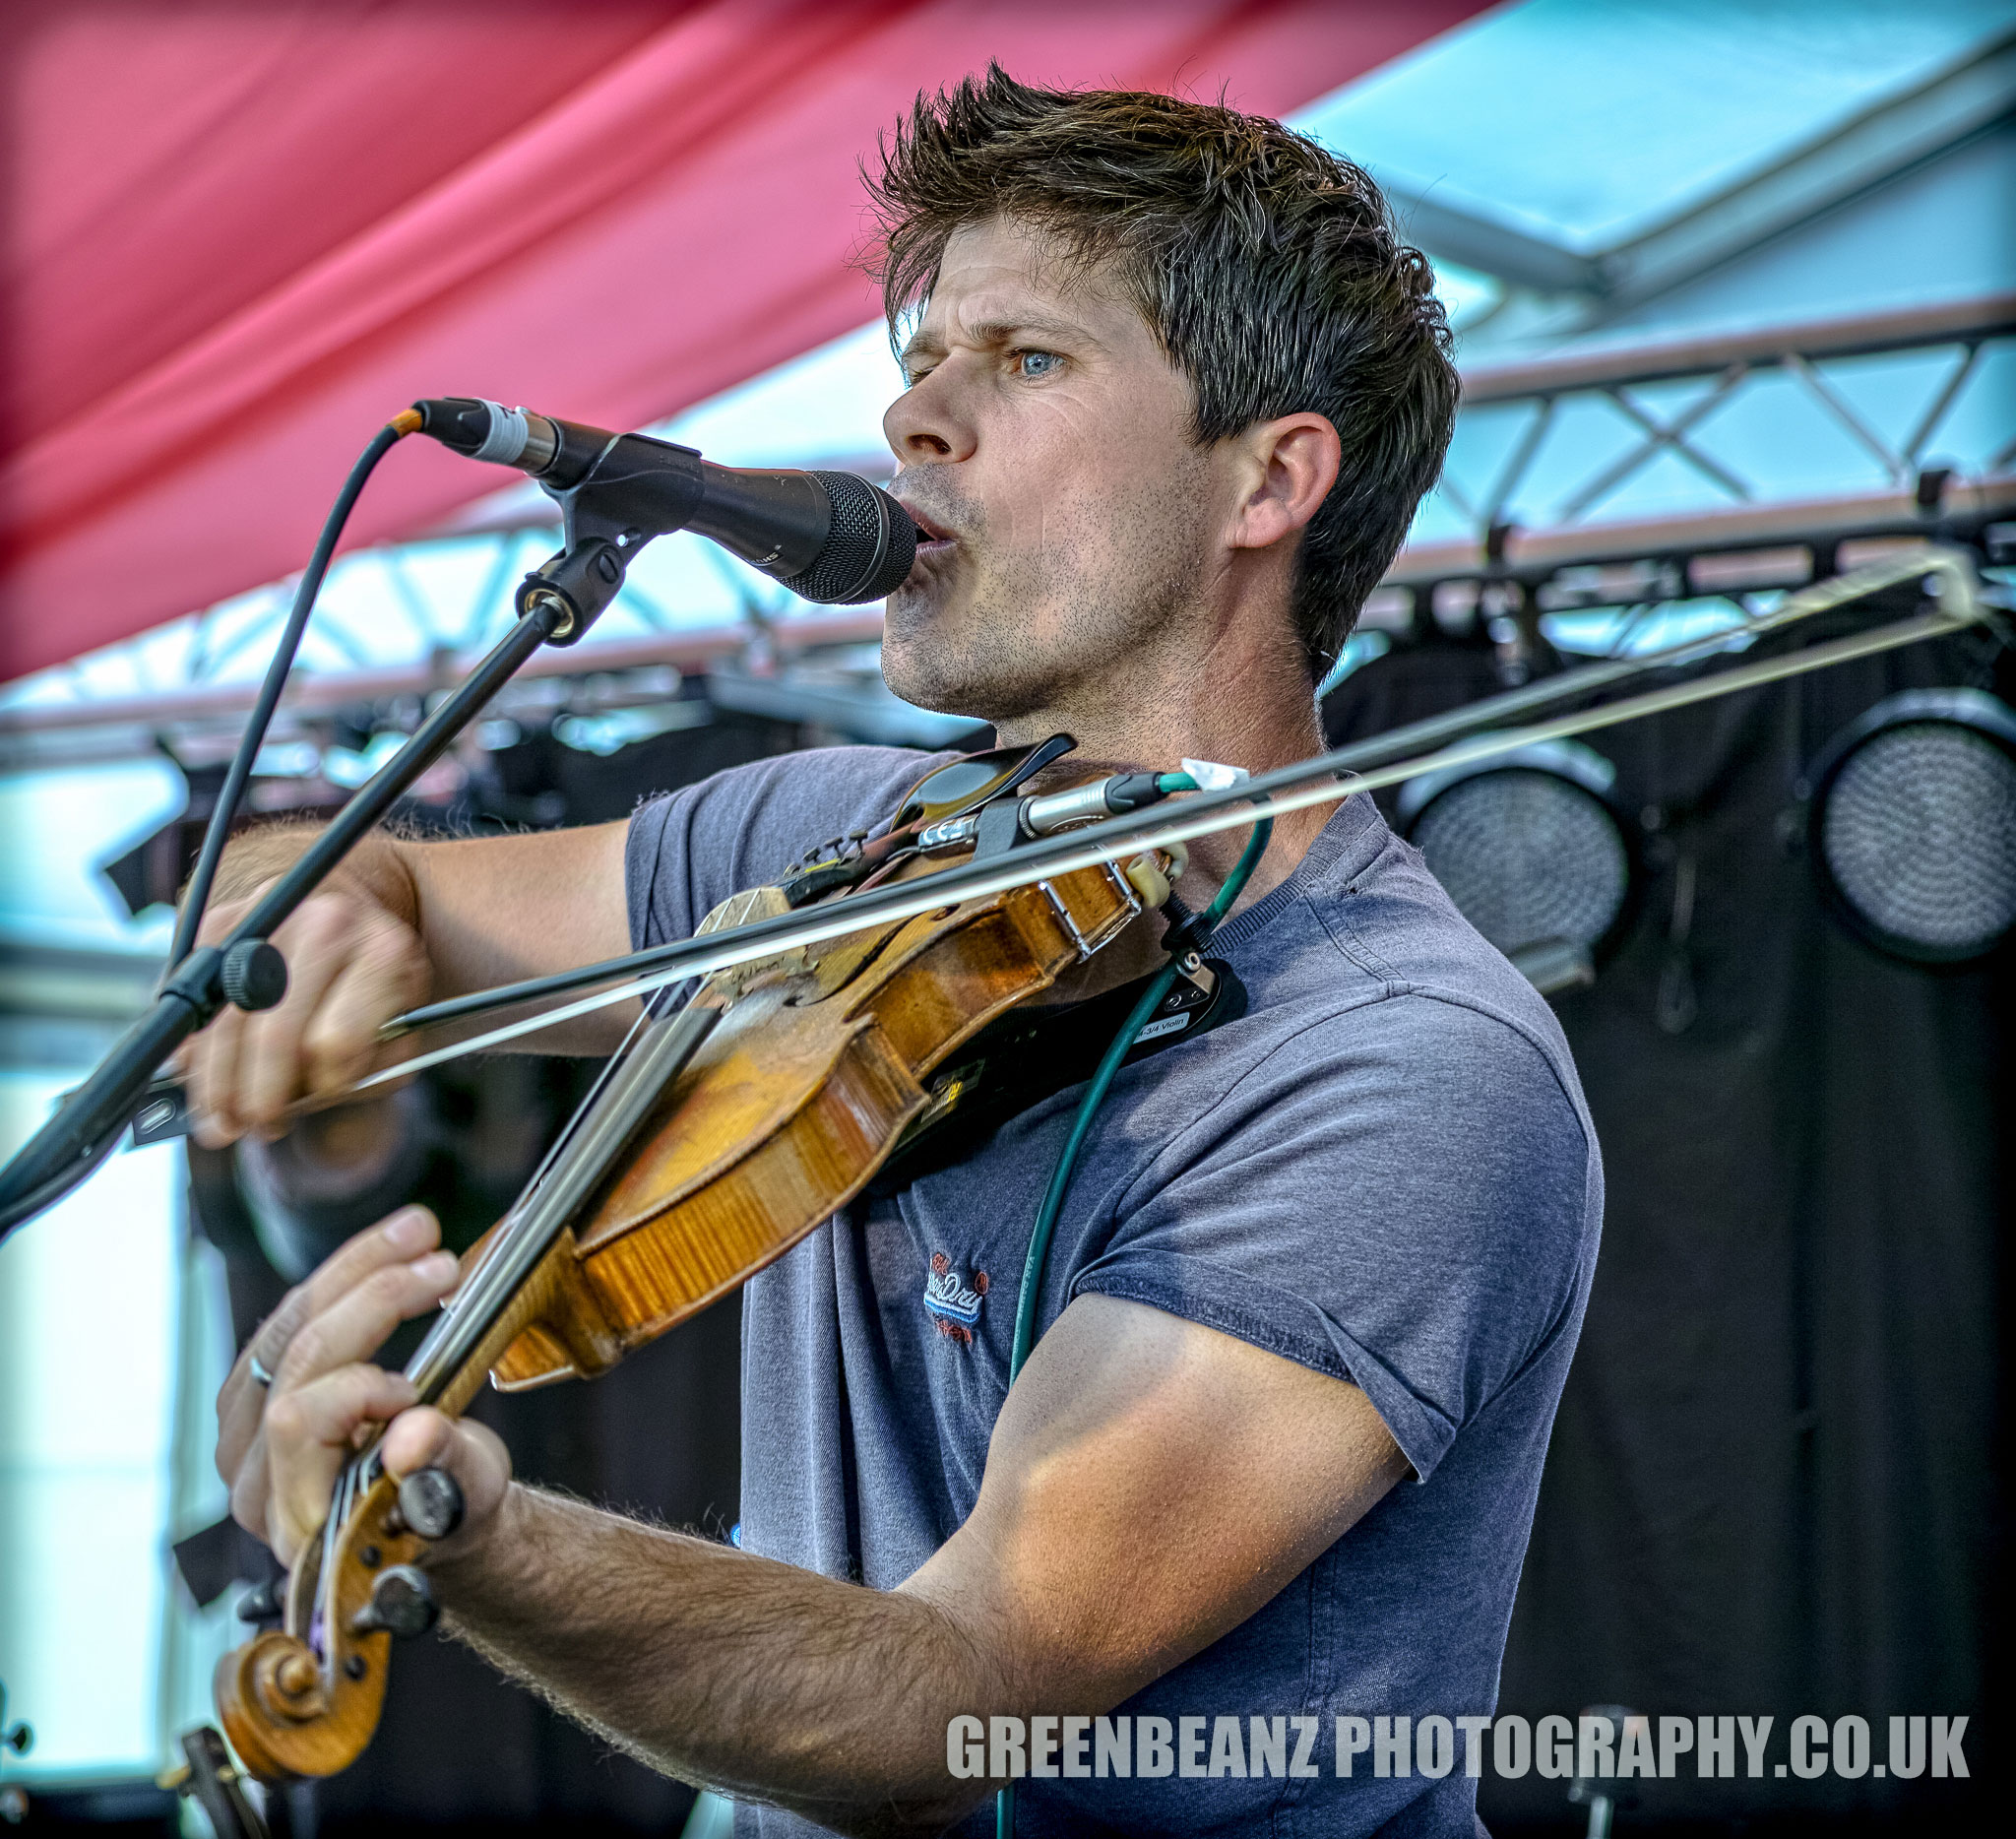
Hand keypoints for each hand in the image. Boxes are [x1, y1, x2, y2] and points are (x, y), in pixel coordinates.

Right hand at [181, 880, 431, 1145]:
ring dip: (216, 1081)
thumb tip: (304, 1096)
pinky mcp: (224, 920)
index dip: (325, 1081)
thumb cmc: (379, 994)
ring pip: (226, 1018)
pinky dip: (192, 1045)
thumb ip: (366, 1069)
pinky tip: (197, 1076)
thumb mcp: (399, 1032)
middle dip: (257, 1094)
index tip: (320, 1096)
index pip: (335, 1039)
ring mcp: (273, 917)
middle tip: (252, 1127)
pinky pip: (195, 995)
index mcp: (384, 954)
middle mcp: (328, 925)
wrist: (355, 920)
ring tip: (219, 1121)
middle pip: (273, 1031)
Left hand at [216, 1205, 512, 1567]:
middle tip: (441, 1262)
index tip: (420, 1386)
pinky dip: (337, 1282)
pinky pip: (283, 1322)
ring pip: (283, 1329)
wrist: (432, 1516)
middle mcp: (255, 1482)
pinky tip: (380, 1260)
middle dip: (373, 1298)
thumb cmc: (450, 1511)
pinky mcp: (253, 1401)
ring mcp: (244, 1438)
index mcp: (299, 1517)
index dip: (359, 1387)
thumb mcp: (466, 1494)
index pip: (298, 1423)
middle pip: (293, 1360)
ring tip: (419, 1235)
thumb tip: (415, 1434)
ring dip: (354, 1272)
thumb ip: (442, 1465)